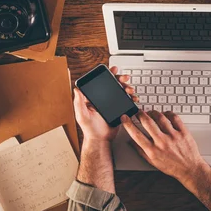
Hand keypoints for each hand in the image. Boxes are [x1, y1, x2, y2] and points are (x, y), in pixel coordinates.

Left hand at [74, 66, 136, 192]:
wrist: (101, 140)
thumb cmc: (90, 129)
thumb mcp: (82, 115)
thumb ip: (79, 103)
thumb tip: (77, 89)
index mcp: (93, 97)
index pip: (100, 82)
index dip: (107, 75)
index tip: (112, 70)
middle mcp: (103, 98)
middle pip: (113, 84)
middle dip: (120, 79)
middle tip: (125, 78)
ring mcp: (112, 103)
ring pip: (121, 91)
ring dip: (127, 87)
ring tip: (130, 90)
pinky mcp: (119, 108)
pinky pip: (126, 100)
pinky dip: (131, 98)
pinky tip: (133, 98)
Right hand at [120, 110, 205, 181]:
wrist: (189, 169)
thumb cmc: (171, 166)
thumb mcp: (152, 161)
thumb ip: (140, 150)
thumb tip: (131, 141)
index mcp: (152, 151)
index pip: (136, 134)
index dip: (128, 124)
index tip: (124, 117)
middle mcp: (162, 142)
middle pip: (147, 122)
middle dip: (140, 114)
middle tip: (138, 112)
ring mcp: (173, 136)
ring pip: (160, 117)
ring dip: (153, 112)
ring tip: (150, 112)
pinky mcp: (183, 132)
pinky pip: (174, 118)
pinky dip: (168, 113)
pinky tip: (165, 114)